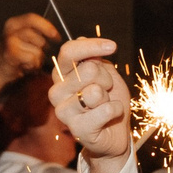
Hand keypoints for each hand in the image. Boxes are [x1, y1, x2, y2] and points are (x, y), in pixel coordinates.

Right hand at [0, 13, 59, 79]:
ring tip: (27, 61)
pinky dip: (32, 65)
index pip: (33, 18)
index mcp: (14, 23)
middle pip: (38, 37)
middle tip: (36, 54)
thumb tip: (54, 33)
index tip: (56, 37)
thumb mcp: (24, 39)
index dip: (47, 27)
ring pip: (37, 50)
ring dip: (37, 59)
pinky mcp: (11, 54)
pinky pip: (32, 59)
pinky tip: (24, 66)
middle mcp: (10, 30)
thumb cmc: (14, 55)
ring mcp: (9, 41)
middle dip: (42, 49)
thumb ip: (36, 33)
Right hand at [50, 37, 131, 161]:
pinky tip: (109, 117)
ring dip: (109, 97)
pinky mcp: (77, 129)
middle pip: (88, 69)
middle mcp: (56, 91)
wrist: (115, 133)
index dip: (91, 46)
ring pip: (95, 91)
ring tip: (104, 105)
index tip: (113, 46)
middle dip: (106, 79)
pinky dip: (116, 111)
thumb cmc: (108, 101)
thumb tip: (81, 40)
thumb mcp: (105, 74)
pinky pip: (105, 110)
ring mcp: (63, 112)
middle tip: (105, 91)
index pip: (68, 52)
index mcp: (61, 75)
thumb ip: (93, 59)